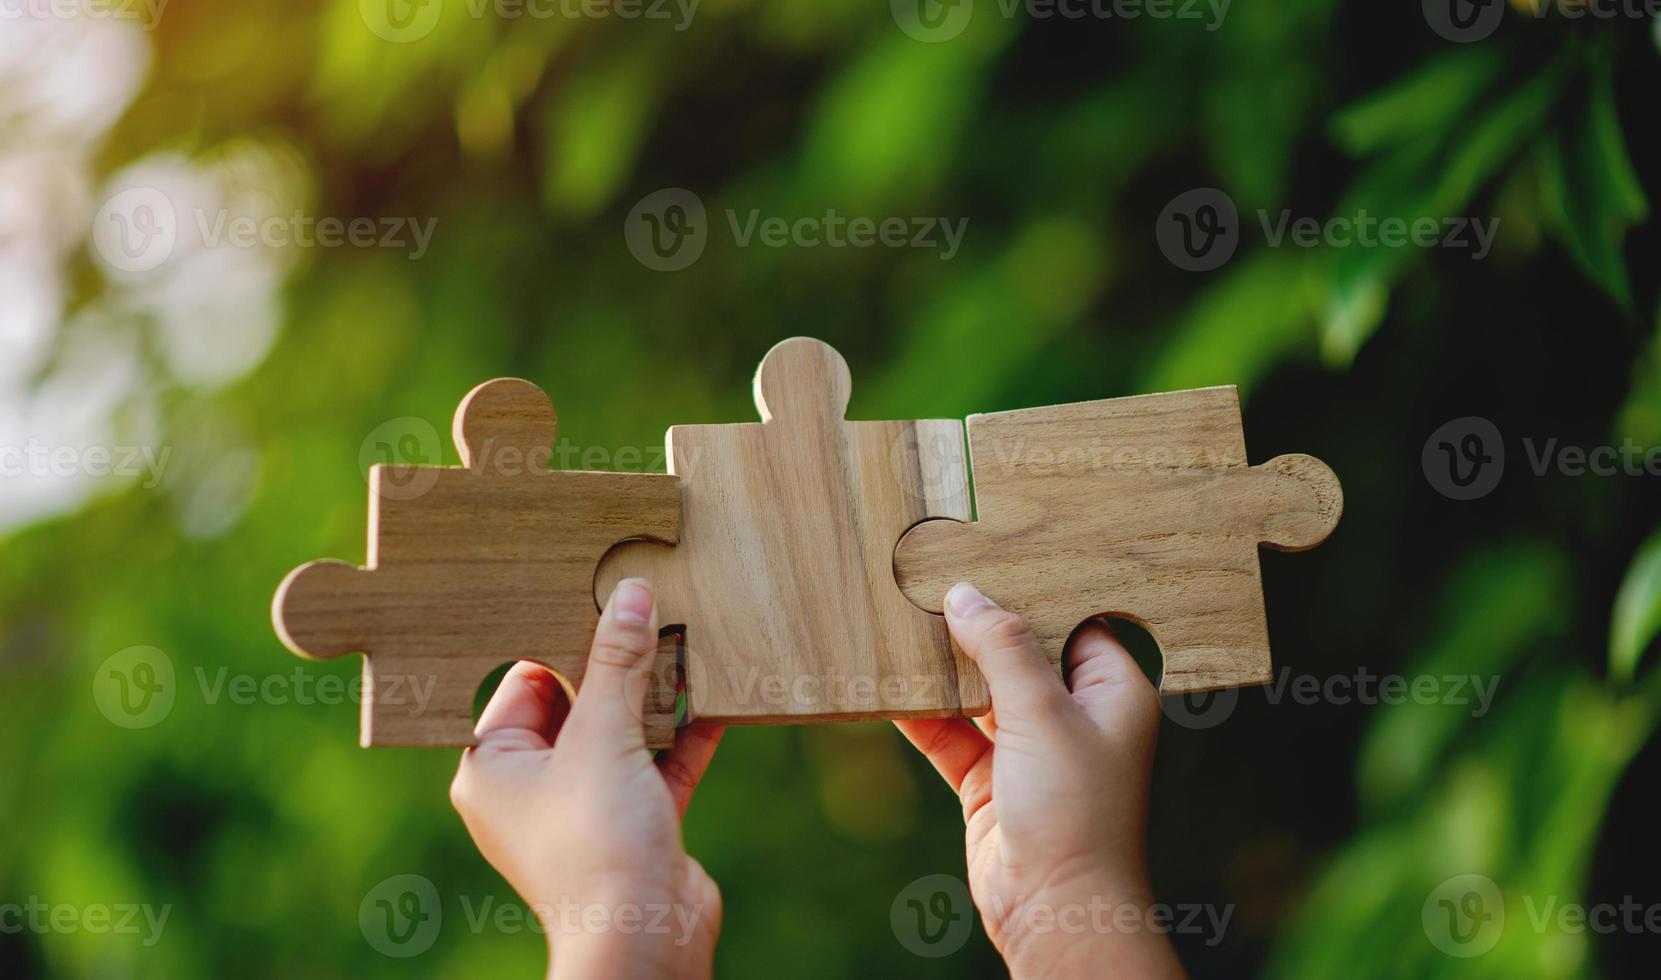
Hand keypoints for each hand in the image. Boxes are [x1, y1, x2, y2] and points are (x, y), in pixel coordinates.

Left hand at [451, 578, 724, 979]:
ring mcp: (584, 808)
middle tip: (652, 614)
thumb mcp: (603, 735)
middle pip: (576, 704)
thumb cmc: (596, 843)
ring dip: (656, 699)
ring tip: (689, 645)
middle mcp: (532, 788)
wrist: (645, 936)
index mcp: (493, 768)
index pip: (523, 681)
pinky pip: (656, 767)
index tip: (602, 601)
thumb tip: (631, 596)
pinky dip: (682, 737)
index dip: (562, 641)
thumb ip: (618, 663)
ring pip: (620, 735)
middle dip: (619, 667)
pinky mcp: (633, 825)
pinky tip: (715, 699)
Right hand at [896, 583, 1183, 978]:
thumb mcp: (1042, 714)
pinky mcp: (990, 781)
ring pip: (979, 692)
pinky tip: (887, 686)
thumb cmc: (1075, 813)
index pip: (1072, 620)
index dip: (1031, 591)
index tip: (985, 556)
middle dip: (975, 626)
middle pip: (1018, 653)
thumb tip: (965, 594)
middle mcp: (1074, 716)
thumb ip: (1003, 648)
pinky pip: (950, 734)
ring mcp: (1029, 749)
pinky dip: (921, 714)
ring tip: (900, 625)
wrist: (1053, 910)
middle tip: (929, 582)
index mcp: (1112, 691)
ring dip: (942, 669)